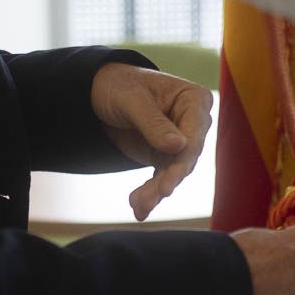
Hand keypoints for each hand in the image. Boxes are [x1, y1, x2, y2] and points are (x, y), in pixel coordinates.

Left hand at [88, 62, 212, 220]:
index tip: (170, 183)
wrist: (99, 93)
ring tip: (139, 206)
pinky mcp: (165, 156)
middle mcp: (194, 122)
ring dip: (156, 192)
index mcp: (194, 100)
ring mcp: (180, 141)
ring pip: (173, 172)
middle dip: (168, 180)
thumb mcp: (131, 100)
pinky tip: (139, 208)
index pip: (194, 134)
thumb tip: (180, 147)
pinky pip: (161, 178)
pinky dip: (149, 193)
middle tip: (153, 198)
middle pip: (186, 157)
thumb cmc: (120, 86)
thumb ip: (153, 122)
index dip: (183, 159)